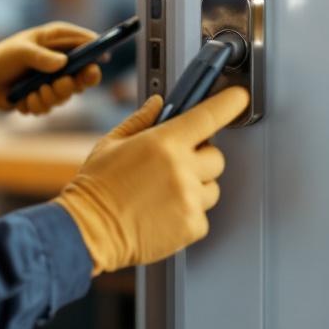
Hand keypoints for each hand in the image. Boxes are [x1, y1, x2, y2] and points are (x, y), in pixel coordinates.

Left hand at [0, 22, 103, 117]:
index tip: (101, 59)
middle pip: (84, 74)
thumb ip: (40, 56)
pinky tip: (23, 99)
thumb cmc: (1, 57)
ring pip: (66, 95)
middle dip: (75, 83)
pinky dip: (36, 105)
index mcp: (57, 41)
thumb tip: (62, 63)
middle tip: (63, 83)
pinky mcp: (44, 97)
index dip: (97, 50)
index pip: (85, 43)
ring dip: (50, 96)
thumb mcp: (19, 51)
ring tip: (34, 92)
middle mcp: (59, 61)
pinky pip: (49, 107)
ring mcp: (53, 81)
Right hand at [54, 87, 249, 274]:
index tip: (238, 99)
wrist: (90, 229)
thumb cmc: (96, 186)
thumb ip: (141, 121)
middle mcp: (182, 169)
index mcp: (163, 143)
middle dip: (201, 158)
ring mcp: (189, 199)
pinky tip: (162, 213)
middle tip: (175, 164)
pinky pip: (202, 215)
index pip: (208, 116)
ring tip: (164, 193)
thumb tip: (159, 104)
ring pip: (212, 188)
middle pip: (216, 157)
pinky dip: (187, 214)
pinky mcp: (192, 226)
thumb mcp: (111, 143)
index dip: (228, 104)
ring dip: (196, 188)